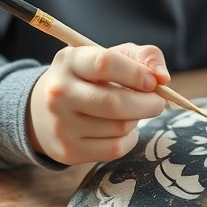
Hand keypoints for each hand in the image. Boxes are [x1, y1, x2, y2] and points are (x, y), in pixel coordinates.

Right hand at [27, 42, 169, 164]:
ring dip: (136, 120)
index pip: (105, 64)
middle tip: (158, 102)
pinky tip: (120, 129)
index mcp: (70, 61)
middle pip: (115, 103)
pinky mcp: (68, 150)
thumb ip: (142, 56)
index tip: (153, 82)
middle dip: (147, 104)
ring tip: (130, 112)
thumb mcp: (110, 56)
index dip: (136, 73)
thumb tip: (162, 77)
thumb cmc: (89, 78)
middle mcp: (59, 93)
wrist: (44, 110)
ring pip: (120, 127)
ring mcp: (61, 124)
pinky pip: (115, 149)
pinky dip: (128, 139)